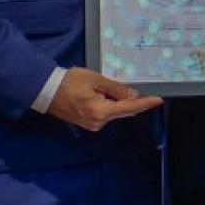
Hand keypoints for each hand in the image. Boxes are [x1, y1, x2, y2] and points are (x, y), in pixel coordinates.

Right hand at [48, 67, 162, 131]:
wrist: (46, 91)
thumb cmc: (69, 82)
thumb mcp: (96, 79)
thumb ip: (116, 89)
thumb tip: (133, 96)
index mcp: (101, 111)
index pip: (130, 108)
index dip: (145, 103)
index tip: (158, 100)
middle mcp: (99, 122)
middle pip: (123, 112)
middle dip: (133, 102)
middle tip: (143, 92)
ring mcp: (93, 125)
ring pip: (114, 113)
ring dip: (118, 102)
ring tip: (106, 88)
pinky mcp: (88, 123)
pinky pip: (105, 114)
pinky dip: (109, 105)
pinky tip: (103, 95)